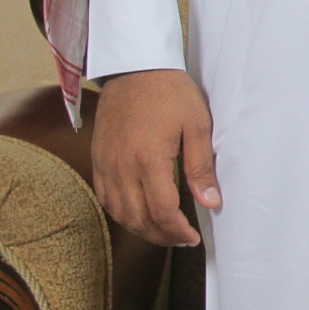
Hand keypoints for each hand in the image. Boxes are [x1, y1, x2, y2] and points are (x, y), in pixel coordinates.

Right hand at [90, 69, 219, 248]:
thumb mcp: (197, 125)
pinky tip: (138, 214)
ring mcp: (106, 165)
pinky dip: (122, 214)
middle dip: (161, 236)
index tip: (193, 237)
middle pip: (138, 219)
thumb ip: (201, 167)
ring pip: (119, 213)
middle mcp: (122, 168)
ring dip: (141, 229)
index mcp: (149, 161)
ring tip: (164, 232)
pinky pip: (106, 198)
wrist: (135, 69)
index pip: (162, 212)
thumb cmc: (170, 93)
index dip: (178, 231)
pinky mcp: (98, 160)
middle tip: (182, 240)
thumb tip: (211, 202)